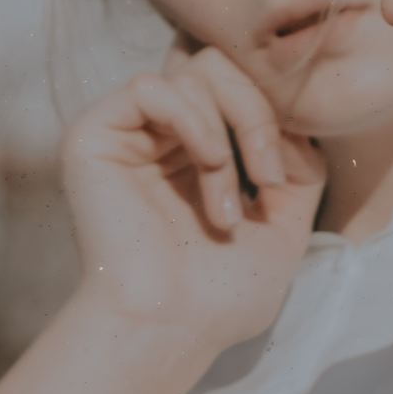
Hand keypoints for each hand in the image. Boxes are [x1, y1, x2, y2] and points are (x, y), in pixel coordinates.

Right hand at [58, 34, 327, 353]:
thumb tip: (297, 117)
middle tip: (268, 176)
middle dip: (257, 114)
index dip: (274, 115)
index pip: (241, 86)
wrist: (171, 327)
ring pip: (192, 73)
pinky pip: (149, 87)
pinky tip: (206, 163)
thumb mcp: (284, 225)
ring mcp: (128, 134)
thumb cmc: (221, 294)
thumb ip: (297, 164)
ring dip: (227, 136)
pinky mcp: (94, 136)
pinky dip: (192, 118)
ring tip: (224, 207)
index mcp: (197, 152)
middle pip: (218, 66)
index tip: (284, 178)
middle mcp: (160, 136)